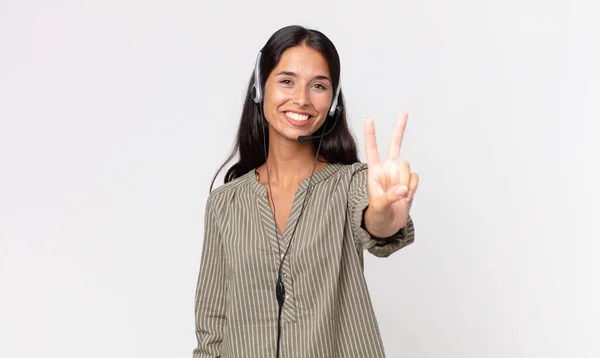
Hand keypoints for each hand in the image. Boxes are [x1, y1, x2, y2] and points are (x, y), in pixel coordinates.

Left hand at [363, 112, 418, 237]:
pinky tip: (406, 197)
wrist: (388, 226)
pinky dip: (413, 188)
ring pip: (408, 166)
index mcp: (375, 172)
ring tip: (400, 196)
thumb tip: (403, 189)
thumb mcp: (378, 206)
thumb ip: (389, 196)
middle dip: (399, 129)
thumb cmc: (377, 215)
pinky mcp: (409, 182)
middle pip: (395, 145)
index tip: (369, 119)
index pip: (372, 149)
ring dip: (406, 182)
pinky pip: (415, 178)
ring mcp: (399, 175)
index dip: (371, 134)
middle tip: (404, 112)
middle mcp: (388, 169)